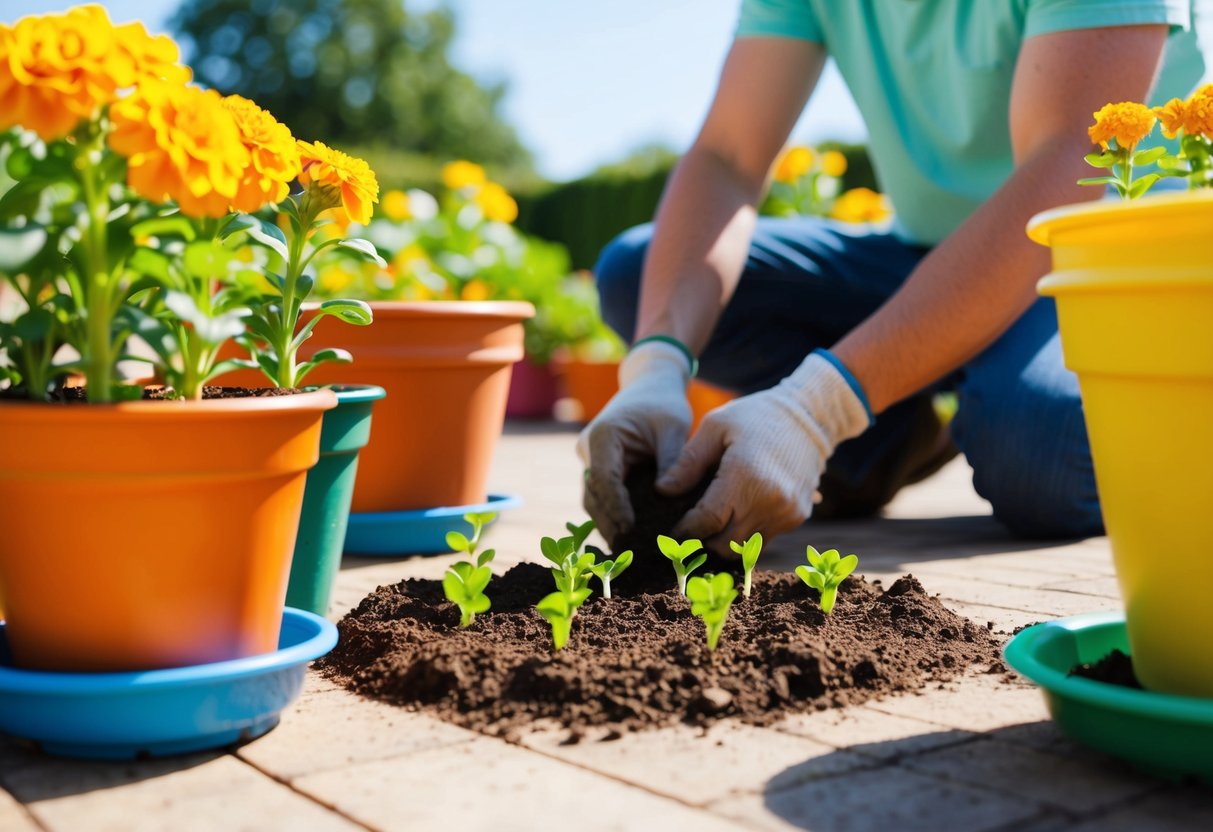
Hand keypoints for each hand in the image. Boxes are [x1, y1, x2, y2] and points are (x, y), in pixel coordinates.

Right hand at [577, 341, 693, 541]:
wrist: (650, 386)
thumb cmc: (663, 404)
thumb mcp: (674, 427)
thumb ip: (673, 459)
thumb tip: (667, 494)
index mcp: (603, 436)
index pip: (605, 480)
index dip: (616, 507)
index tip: (631, 530)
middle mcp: (590, 450)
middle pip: (595, 496)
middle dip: (611, 524)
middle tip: (630, 553)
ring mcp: (592, 461)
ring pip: (595, 501)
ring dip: (610, 524)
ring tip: (630, 552)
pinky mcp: (602, 470)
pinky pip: (604, 498)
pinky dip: (615, 516)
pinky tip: (631, 538)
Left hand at [657, 350, 869, 551]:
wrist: (809, 417)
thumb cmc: (755, 416)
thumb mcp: (714, 427)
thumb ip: (687, 462)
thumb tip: (663, 491)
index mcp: (745, 476)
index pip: (707, 522)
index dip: (685, 531)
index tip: (672, 531)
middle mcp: (769, 501)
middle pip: (724, 544)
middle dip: (702, 542)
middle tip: (687, 533)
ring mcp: (786, 512)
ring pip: (744, 548)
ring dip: (724, 542)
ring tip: (708, 528)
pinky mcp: (797, 517)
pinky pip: (763, 539)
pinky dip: (745, 534)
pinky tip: (734, 517)